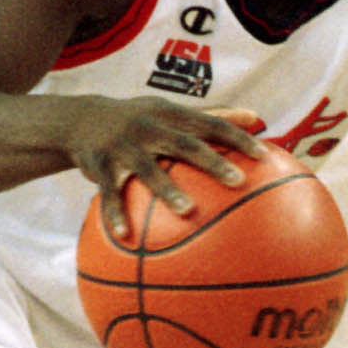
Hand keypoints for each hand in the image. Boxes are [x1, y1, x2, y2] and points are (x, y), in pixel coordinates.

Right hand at [72, 103, 264, 240]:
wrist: (82, 120)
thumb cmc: (142, 120)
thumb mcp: (173, 112)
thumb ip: (213, 116)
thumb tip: (257, 117)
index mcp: (172, 115)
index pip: (210, 123)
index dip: (238, 137)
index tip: (265, 156)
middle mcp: (149, 126)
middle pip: (185, 144)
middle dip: (212, 161)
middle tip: (239, 181)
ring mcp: (123, 144)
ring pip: (148, 168)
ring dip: (167, 189)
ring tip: (188, 210)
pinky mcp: (99, 164)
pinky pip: (109, 191)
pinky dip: (115, 212)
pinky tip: (124, 235)